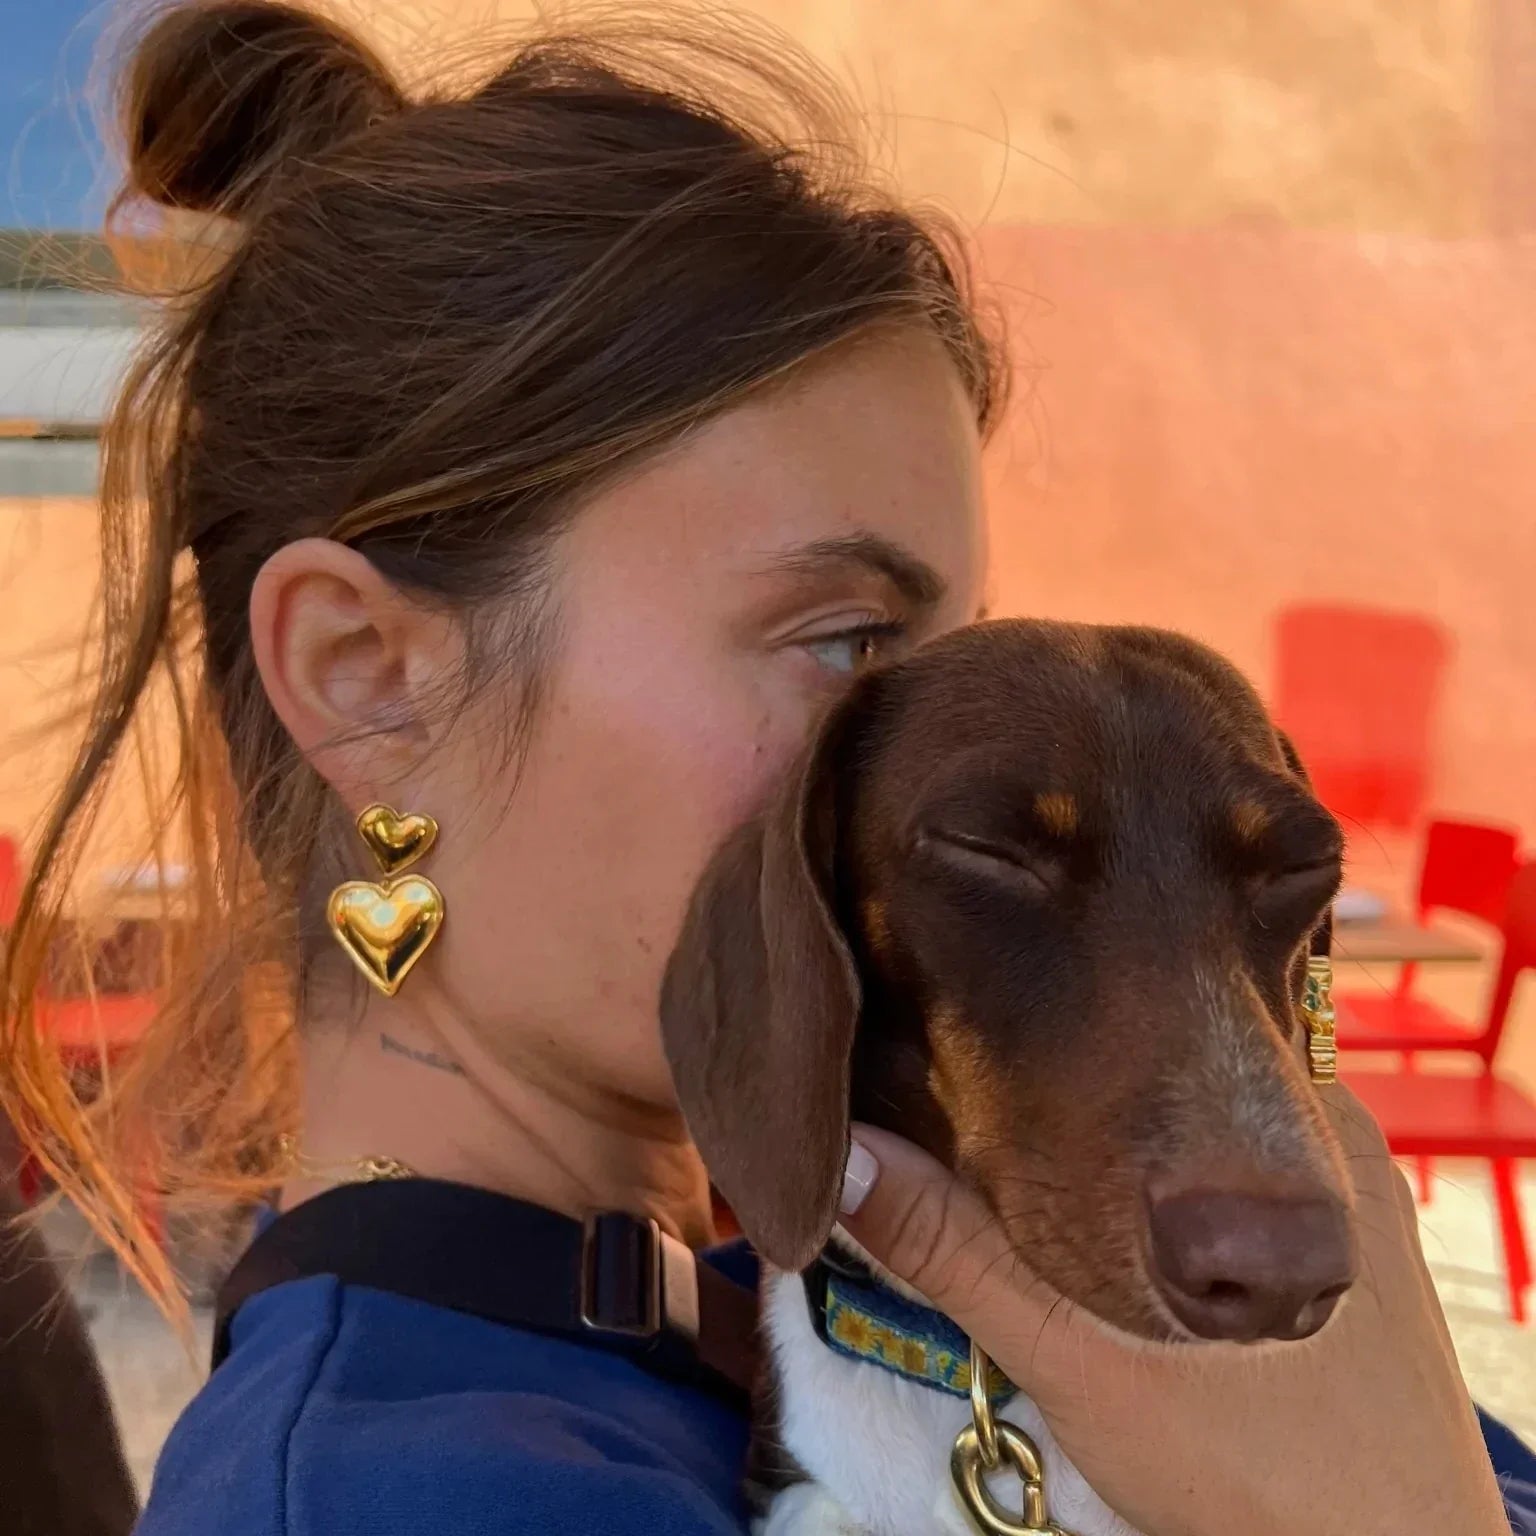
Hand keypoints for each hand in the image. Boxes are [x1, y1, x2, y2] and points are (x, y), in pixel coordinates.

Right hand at [837, 1086, 1511, 1535]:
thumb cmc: (1246, 1468)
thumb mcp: (1074, 1354)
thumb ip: (953, 1248)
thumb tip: (841, 1155)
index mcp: (1290, 1116)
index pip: (1162, 1021)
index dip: (1070, 1018)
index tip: (984, 1029)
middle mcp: (1340, 1134)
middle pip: (1183, 1078)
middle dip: (1098, 1087)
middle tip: (997, 1107)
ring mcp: (1365, 1204)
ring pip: (1220, 1137)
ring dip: (1147, 1149)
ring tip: (1060, 1170)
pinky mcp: (1376, 1270)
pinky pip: (1263, 1192)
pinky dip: (1198, 1199)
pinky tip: (1148, 1244)